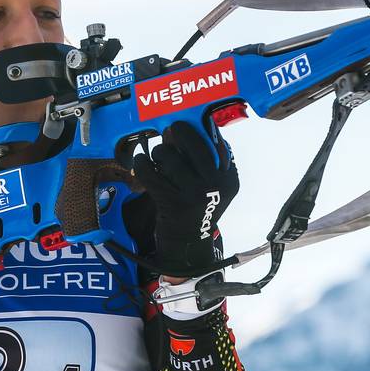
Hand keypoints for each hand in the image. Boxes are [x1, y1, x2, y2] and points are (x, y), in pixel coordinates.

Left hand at [132, 121, 238, 276]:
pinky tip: (141, 163)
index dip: (196, 127)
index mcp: (228, 177)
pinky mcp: (172, 203)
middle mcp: (215, 184)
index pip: (213, 140)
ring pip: (167, 155)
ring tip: (157, 159)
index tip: (184, 126)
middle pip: (191, 140)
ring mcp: (194, 194)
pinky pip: (149, 172)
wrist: (188, 244)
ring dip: (157, 152)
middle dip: (176, 132)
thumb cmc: (196, 207)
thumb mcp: (210, 185)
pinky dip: (141, 164)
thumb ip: (200, 158)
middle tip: (169, 132)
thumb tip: (174, 127)